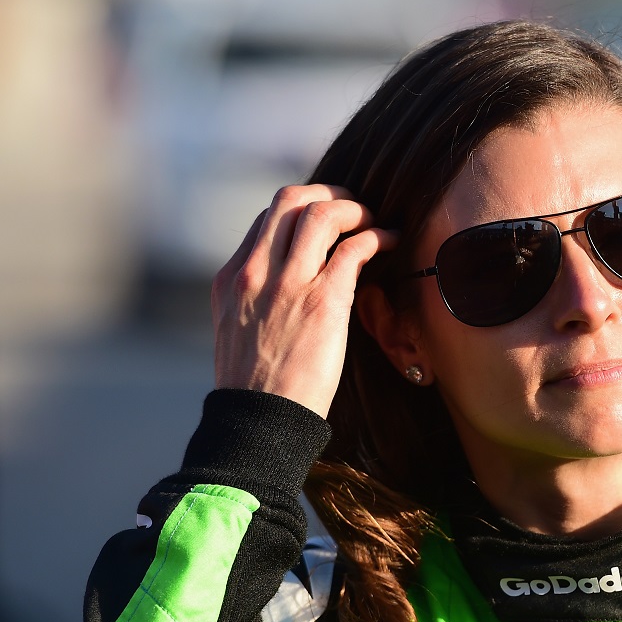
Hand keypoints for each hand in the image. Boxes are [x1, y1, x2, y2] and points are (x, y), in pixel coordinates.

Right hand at [212, 184, 396, 416]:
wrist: (258, 426)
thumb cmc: (257, 393)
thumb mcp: (239, 336)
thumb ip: (256, 304)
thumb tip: (285, 293)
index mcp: (231, 280)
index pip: (266, 221)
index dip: (301, 212)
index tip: (328, 224)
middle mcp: (254, 273)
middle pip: (290, 200)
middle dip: (329, 195)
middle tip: (355, 209)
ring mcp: (287, 285)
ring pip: (322, 213)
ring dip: (356, 210)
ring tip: (375, 222)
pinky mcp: (322, 302)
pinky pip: (354, 248)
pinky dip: (377, 236)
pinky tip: (389, 242)